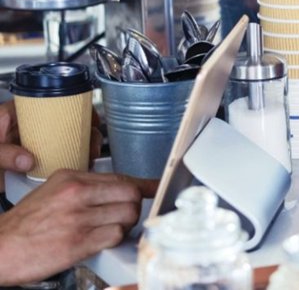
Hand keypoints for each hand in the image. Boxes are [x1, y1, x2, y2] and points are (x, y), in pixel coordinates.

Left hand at [0, 101, 102, 191]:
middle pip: (60, 122)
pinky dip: (66, 162)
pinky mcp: (27, 165)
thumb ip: (4, 154)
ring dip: (77, 146)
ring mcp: (25, 146)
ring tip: (87, 155)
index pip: (48, 102)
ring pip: (60, 140)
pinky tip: (74, 167)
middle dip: (81, 129)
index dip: (71, 104)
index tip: (86, 114)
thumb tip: (28, 160)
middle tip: (91, 140)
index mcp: (10, 116)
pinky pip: (53, 160)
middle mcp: (22, 129)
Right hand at [0, 170, 157, 284]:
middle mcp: (76, 194)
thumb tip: (118, 190)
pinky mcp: (78, 242)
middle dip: (134, 206)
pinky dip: (114, 240)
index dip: (144, 184)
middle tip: (124, 216)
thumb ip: (85, 188)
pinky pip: (115, 236)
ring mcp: (78, 218)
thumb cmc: (25, 224)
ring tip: (109, 229)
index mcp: (71, 178)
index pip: (121, 177)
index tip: (156, 187)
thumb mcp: (53, 192)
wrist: (0, 249)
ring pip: (127, 214)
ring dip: (125, 225)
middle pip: (131, 193)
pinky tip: (100, 241)